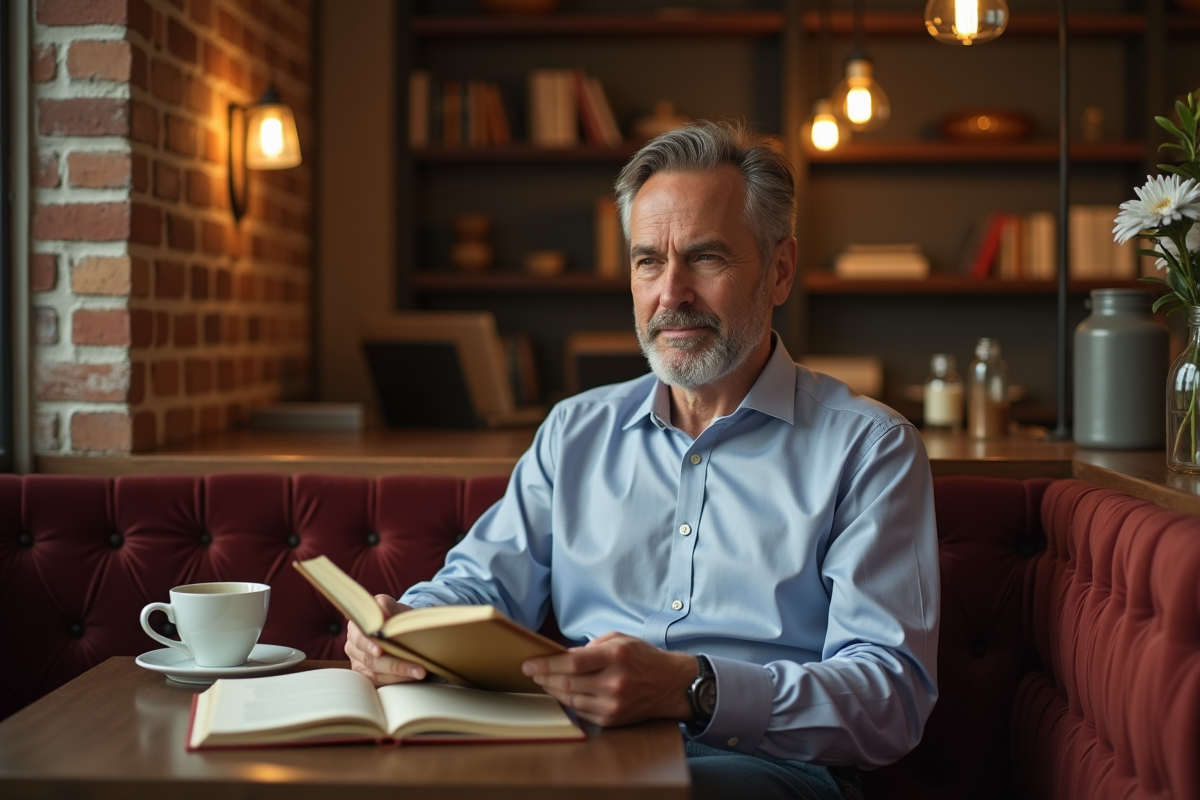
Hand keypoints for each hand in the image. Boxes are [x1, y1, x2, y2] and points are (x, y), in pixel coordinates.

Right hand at [344, 594, 426, 685]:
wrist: (395, 626)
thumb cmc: (391, 614)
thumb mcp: (388, 604)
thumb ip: (384, 606)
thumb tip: (383, 618)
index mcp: (355, 628)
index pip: (359, 638)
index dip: (369, 645)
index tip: (380, 651)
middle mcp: (354, 647)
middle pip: (371, 661)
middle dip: (396, 665)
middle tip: (418, 669)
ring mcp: (359, 663)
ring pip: (377, 674)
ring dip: (401, 675)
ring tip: (421, 673)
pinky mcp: (368, 676)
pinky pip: (382, 682)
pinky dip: (398, 680)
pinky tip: (413, 677)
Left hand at [521, 632, 697, 726]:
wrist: (671, 685)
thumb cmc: (643, 658)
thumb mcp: (620, 639)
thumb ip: (592, 646)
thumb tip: (564, 656)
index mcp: (615, 657)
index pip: (572, 662)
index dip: (546, 664)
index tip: (529, 664)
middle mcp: (614, 682)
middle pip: (567, 683)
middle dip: (544, 678)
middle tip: (531, 673)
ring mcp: (613, 704)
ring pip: (571, 700)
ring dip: (552, 691)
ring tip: (543, 682)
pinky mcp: (613, 719)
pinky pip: (581, 712)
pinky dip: (567, 703)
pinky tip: (561, 694)